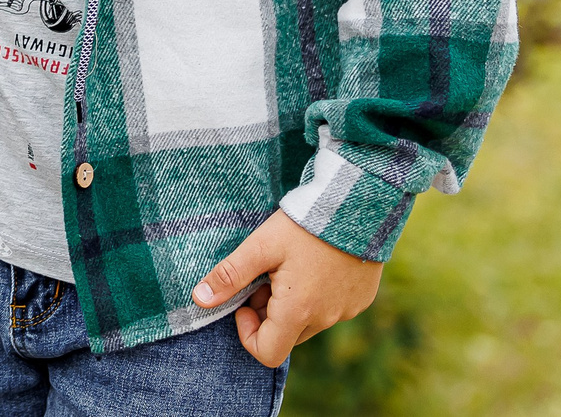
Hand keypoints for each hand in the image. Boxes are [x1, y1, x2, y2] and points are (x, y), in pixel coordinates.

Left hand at [192, 208, 383, 367]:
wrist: (355, 207)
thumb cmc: (303, 226)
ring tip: (289, 266)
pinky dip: (316, 296)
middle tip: (265, 277)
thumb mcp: (260, 247)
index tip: (244, 302)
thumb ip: (230, 275)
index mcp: (298, 312)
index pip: (268, 353)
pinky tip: (313, 264)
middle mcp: (326, 319)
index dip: (248, 333)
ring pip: (308, 322)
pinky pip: (332, 310)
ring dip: (292, 304)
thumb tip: (200, 300)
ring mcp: (346, 311)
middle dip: (268, 313)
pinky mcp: (360, 300)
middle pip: (286, 336)